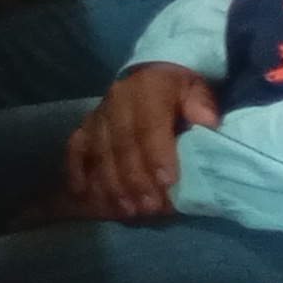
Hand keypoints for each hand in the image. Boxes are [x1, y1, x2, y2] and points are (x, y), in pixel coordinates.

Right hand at [60, 62, 214, 220]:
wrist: (152, 73)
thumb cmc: (179, 90)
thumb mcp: (197, 89)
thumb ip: (202, 104)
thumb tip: (207, 121)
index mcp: (147, 89)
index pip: (149, 125)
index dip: (156, 154)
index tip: (167, 182)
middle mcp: (117, 100)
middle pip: (122, 144)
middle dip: (135, 178)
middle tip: (149, 207)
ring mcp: (98, 114)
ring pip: (100, 151)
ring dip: (111, 183)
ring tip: (127, 209)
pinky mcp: (85, 125)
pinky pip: (75, 148)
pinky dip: (76, 170)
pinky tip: (82, 192)